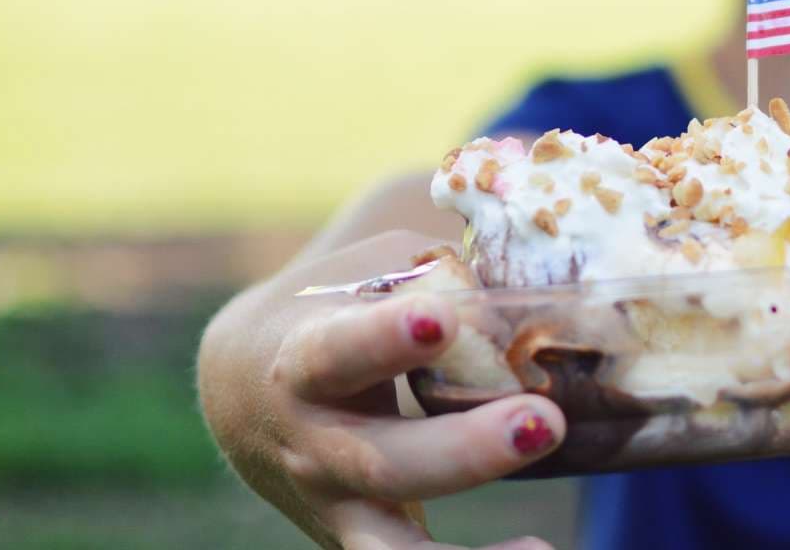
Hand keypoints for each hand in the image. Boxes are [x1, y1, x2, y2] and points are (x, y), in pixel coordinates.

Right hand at [198, 230, 564, 548]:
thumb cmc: (333, 308)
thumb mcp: (366, 275)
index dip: (385, 340)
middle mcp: (315, 444)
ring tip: (540, 549)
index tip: (441, 319)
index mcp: (305, 362)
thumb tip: (540, 267)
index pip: (338, 352)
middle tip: (542, 422)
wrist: (247, 391)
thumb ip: (439, 271)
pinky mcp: (363, 544)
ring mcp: (337, 506)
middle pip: (381, 461)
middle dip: (463, 450)